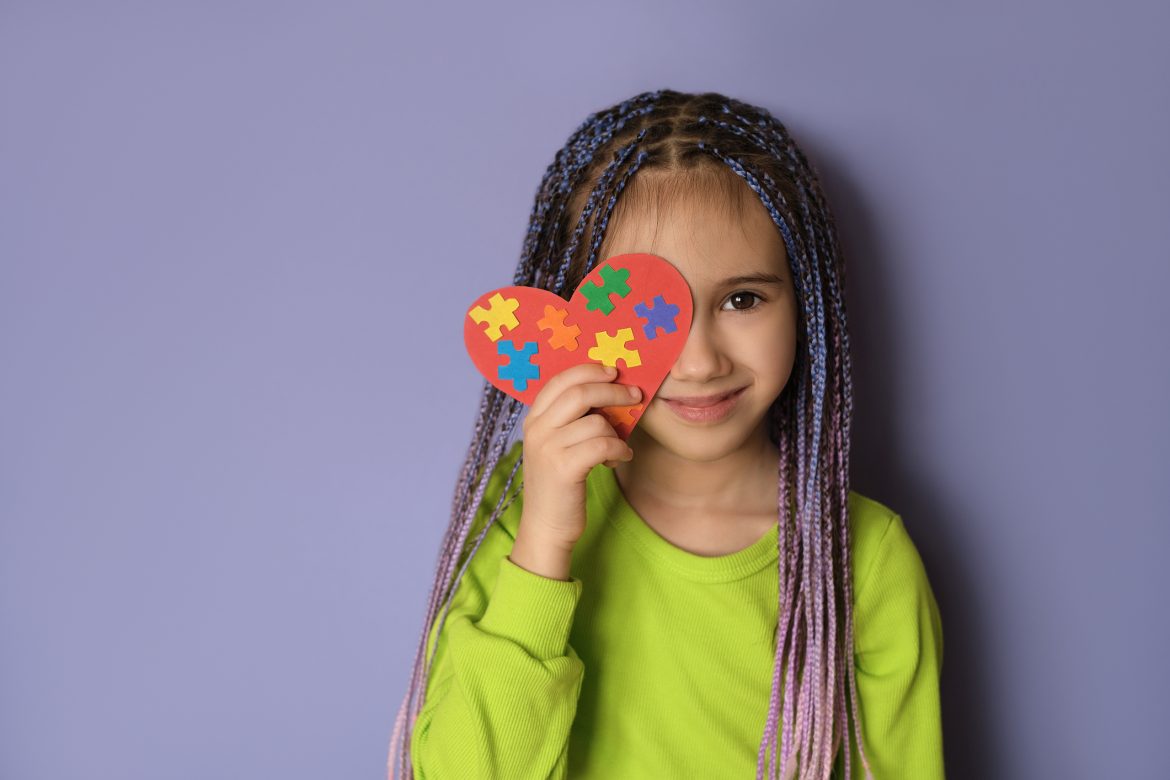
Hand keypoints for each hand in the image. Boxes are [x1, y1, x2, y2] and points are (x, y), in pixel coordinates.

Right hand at [517, 362, 638, 551]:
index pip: (560, 379)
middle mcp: (536, 429)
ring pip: (596, 422)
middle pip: (580, 393)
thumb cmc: (559, 484)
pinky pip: (603, 445)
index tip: (614, 372)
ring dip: (617, 432)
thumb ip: (571, 419)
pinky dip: (619, 449)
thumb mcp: (557, 445)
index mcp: (534, 418)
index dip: (589, 370)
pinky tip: (621, 458)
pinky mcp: (564, 469)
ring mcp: (547, 448)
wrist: (546, 527)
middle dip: (613, 391)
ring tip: (618, 446)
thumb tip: (610, 390)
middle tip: (635, 395)